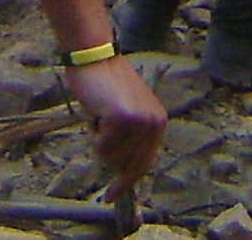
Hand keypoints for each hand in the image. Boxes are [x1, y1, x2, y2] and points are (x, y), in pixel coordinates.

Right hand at [61, 55, 166, 194]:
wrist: (93, 54)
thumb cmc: (103, 81)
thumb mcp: (126, 111)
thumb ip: (130, 137)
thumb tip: (121, 172)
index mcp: (157, 121)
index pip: (144, 163)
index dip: (126, 182)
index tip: (110, 196)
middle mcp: (153, 124)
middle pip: (127, 166)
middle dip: (108, 155)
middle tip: (98, 125)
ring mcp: (139, 122)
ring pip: (110, 158)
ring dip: (98, 140)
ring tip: (100, 112)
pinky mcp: (122, 120)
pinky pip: (101, 146)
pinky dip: (93, 132)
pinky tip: (96, 110)